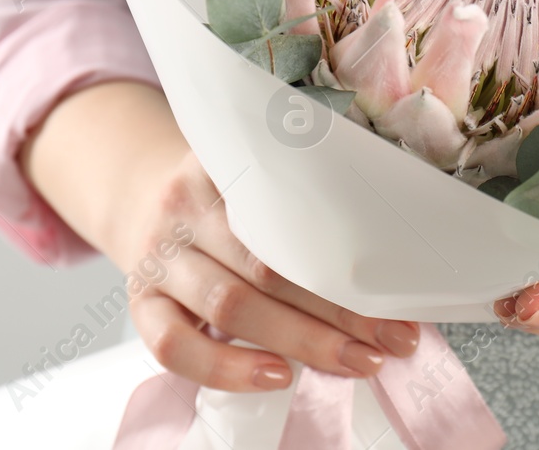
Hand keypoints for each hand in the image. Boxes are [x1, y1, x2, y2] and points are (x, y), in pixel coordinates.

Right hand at [22, 82, 421, 391]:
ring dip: (302, 341)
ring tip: (358, 362)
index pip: (291, 211)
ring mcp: (158, 256)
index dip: (345, 255)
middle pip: (268, 265)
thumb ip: (305, 197)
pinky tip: (278, 377)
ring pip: (231, 304)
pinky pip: (173, 346)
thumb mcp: (256, 173)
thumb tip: (392, 256)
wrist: (140, 197)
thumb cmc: (225, 196)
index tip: (398, 291)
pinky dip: (227, 368)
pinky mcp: (139, 303)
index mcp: (226, 162)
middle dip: (339, 309)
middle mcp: (185, 206)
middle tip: (394, 339)